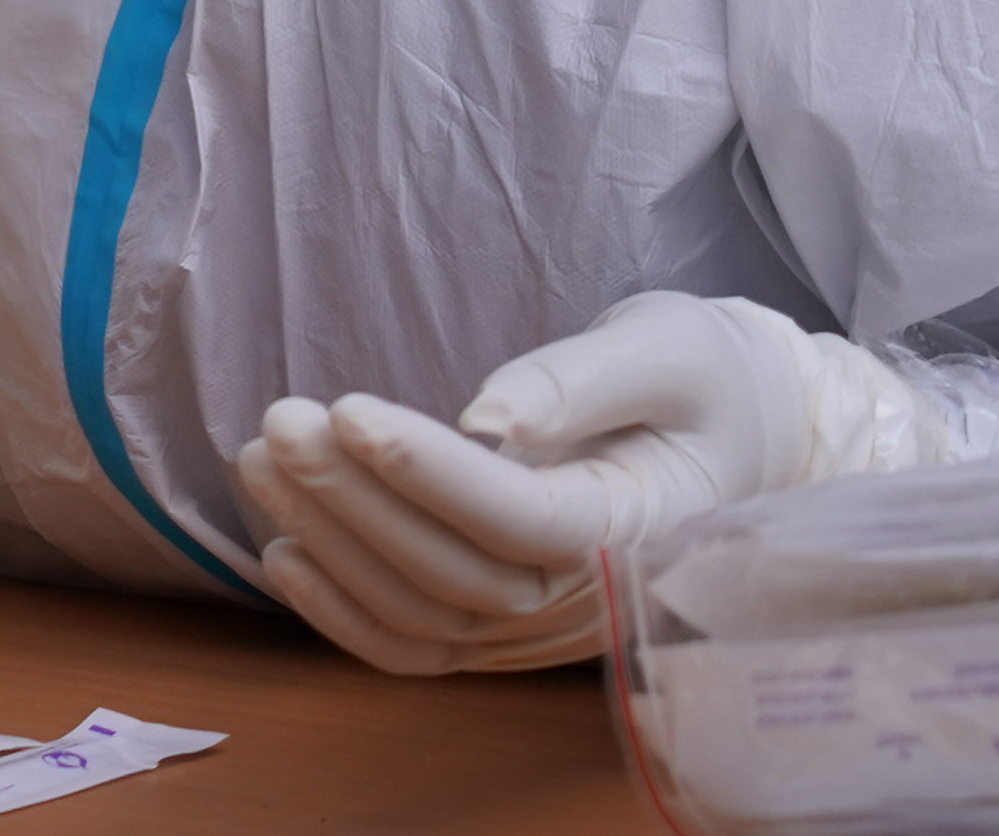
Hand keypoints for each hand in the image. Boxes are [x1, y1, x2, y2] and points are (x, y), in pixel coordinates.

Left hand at [230, 292, 947, 677]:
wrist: (735, 436)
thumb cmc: (701, 380)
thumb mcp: (665, 349)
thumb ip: (578, 380)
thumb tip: (485, 420)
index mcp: (640, 528)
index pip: (522, 519)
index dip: (428, 474)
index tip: (349, 408)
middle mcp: (591, 600)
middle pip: (457, 577)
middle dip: (355, 500)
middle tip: (280, 418)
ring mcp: (544, 630)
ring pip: (423, 618)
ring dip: (331, 545)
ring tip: (263, 457)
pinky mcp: (503, 631)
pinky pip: (416, 649)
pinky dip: (342, 614)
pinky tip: (282, 548)